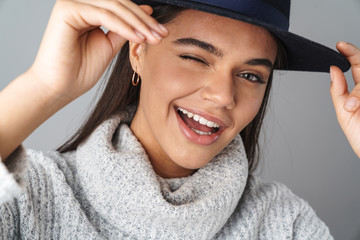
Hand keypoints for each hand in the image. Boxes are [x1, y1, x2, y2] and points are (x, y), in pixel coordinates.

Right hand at [29, 0, 167, 100]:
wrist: (59, 88)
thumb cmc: (80, 70)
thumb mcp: (109, 45)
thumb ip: (125, 29)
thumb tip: (146, 11)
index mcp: (88, 9)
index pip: (121, 7)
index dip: (143, 19)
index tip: (162, 33)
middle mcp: (79, 2)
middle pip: (120, 4)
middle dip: (144, 21)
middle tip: (162, 35)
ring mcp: (72, 3)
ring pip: (114, 7)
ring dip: (138, 24)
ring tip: (154, 38)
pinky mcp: (68, 10)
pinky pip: (104, 15)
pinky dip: (124, 27)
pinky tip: (138, 38)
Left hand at [330, 42, 359, 157]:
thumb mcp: (345, 115)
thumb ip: (339, 92)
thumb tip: (333, 70)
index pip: (358, 66)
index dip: (350, 53)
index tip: (339, 45)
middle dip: (355, 56)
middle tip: (344, 48)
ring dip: (359, 92)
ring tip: (354, 108)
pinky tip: (357, 106)